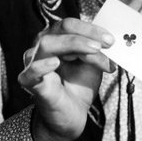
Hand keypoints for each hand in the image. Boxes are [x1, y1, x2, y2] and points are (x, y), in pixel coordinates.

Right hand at [18, 18, 114, 140]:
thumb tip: (109, 42)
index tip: (111, 39)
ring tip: (93, 52)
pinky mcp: (31, 83)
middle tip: (106, 44)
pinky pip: (31, 72)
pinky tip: (55, 63)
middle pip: (61, 29)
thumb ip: (97, 51)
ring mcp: (34, 63)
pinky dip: (41, 66)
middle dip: (86, 34)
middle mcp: (44, 46)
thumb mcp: (93, 65)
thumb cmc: (79, 85)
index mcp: (58, 38)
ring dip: (73, 44)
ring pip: (47, 44)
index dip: (92, 29)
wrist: (71, 115)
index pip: (71, 25)